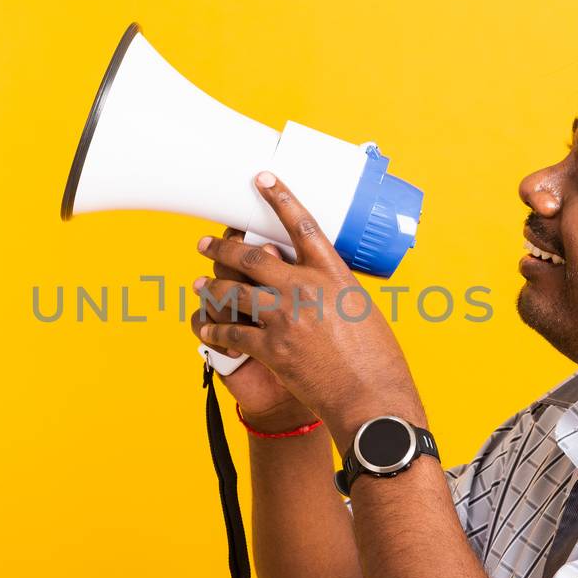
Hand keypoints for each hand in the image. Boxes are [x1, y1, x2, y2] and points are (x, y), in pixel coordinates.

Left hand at [193, 172, 425, 448]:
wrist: (371, 398)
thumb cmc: (378, 359)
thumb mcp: (363, 309)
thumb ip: (336, 291)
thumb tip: (320, 283)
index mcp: (334, 274)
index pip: (302, 224)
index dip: (280, 197)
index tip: (262, 179)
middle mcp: (306, 289)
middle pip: (253, 257)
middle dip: (224, 247)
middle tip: (206, 242)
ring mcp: (286, 317)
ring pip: (234, 292)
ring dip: (212, 286)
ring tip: (200, 282)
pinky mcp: (272, 348)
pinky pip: (231, 331)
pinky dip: (215, 328)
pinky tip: (205, 325)